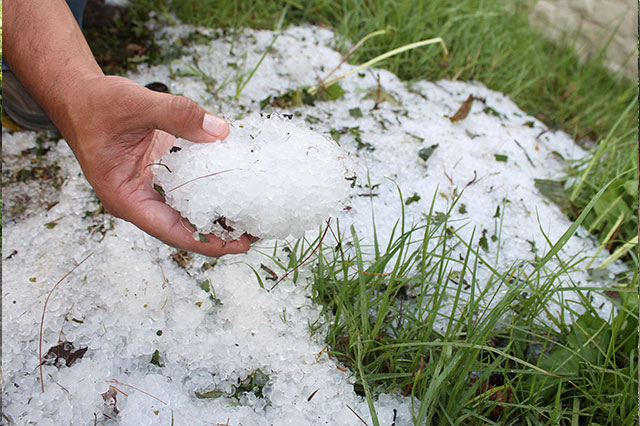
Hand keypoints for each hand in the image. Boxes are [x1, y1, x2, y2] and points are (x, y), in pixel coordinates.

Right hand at [58, 75, 251, 255]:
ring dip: (220, 212)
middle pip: (184, 225)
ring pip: (190, 208)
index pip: (169, 230)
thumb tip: (220, 131)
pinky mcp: (162, 172)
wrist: (81, 97)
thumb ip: (176, 115)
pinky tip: (238, 184)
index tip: (238, 246)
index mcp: (125, 196)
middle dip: (220, 232)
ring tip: (255, 213)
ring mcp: (151, 187)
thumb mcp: (135, 104)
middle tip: (258, 230)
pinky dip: (213, 186)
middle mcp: (139, 199)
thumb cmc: (96, 105)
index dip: (205, 241)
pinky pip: (191, 186)